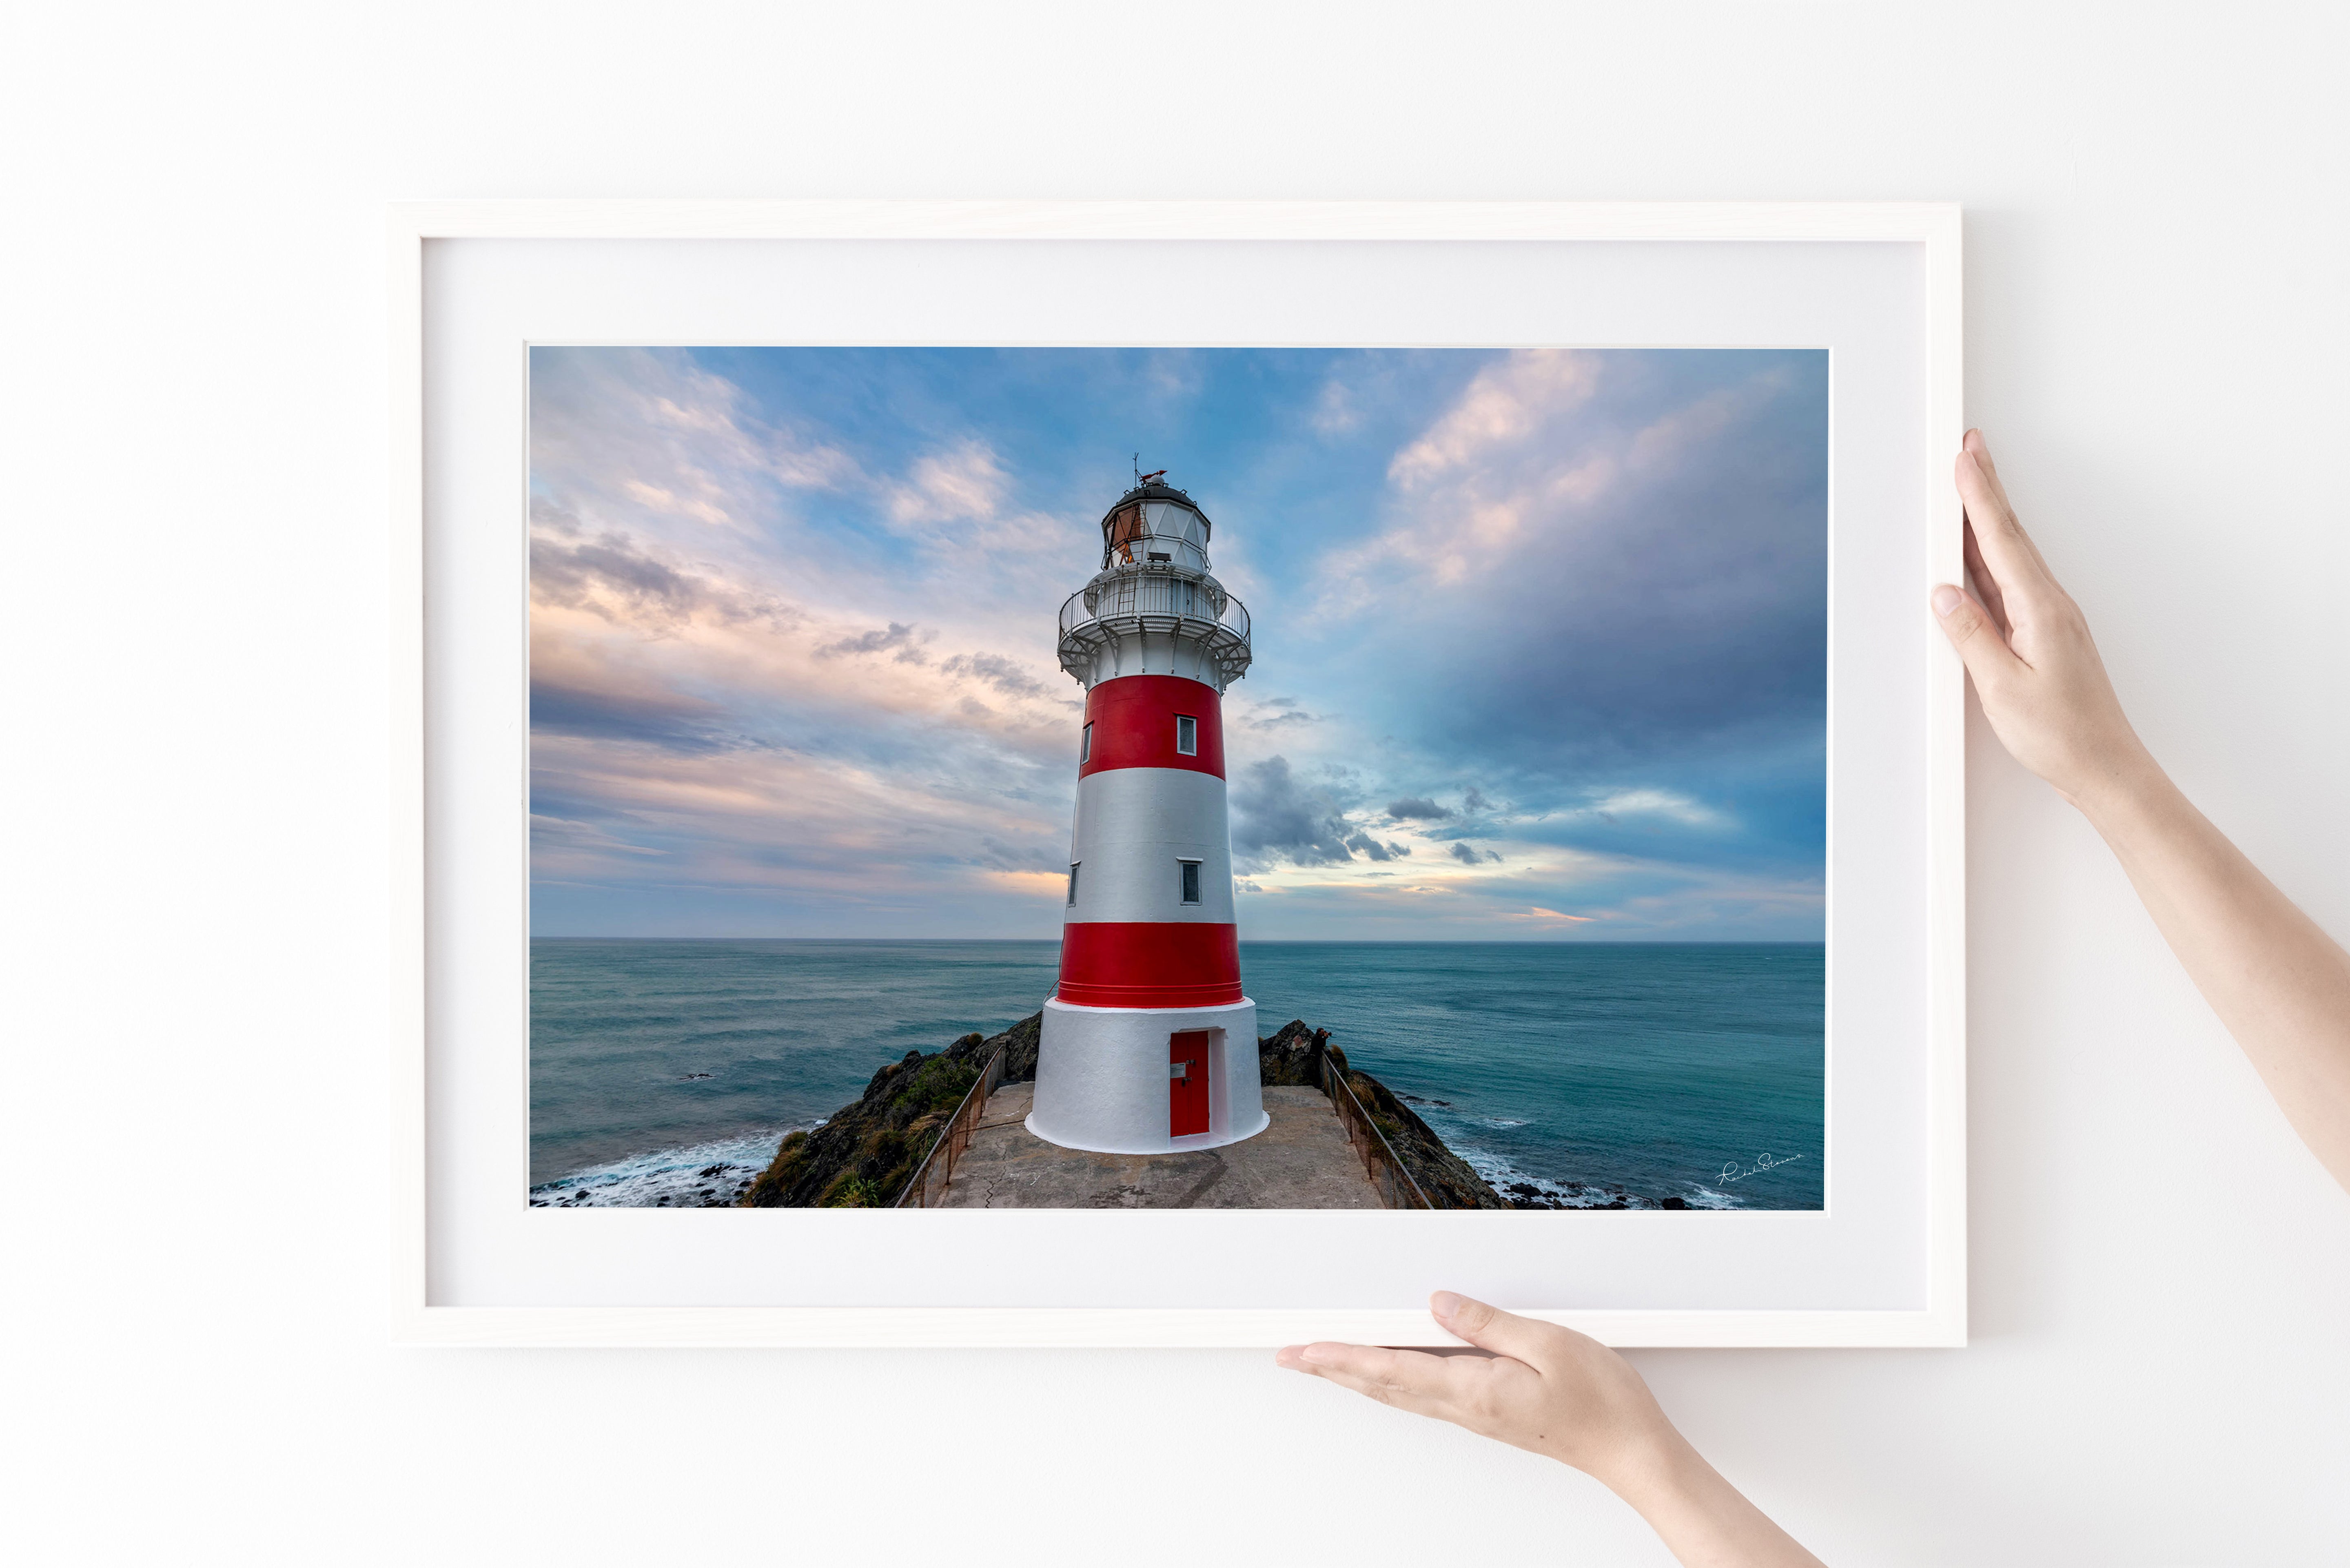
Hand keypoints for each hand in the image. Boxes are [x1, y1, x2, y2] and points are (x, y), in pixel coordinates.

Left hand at [1279, 1291, 1676, 1487]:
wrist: (1631, 1452)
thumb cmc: (1602, 1401)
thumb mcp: (1549, 1343)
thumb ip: (1489, 1323)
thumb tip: (1440, 1304)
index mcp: (1473, 1388)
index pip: (1390, 1369)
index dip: (1341, 1357)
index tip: (1304, 1350)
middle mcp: (1466, 1407)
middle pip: (1383, 1385)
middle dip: (1332, 1369)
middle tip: (1293, 1357)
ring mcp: (1477, 1415)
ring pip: (1400, 1394)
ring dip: (1356, 1377)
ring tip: (1324, 1362)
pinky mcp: (1490, 1415)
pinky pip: (1425, 1397)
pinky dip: (1391, 1383)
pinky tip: (1387, 1376)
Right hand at [1932, 430, 2154, 811]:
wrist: (2104, 766)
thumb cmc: (2060, 734)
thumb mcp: (2003, 687)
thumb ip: (1971, 635)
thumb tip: (1944, 593)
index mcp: (2041, 610)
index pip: (2001, 542)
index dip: (1979, 497)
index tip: (1965, 458)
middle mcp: (2049, 604)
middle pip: (2009, 535)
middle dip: (1986, 489)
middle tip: (1969, 447)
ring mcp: (2047, 617)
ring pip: (2008, 556)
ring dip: (1985, 518)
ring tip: (1967, 485)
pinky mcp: (2042, 633)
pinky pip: (2008, 584)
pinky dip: (1988, 558)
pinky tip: (1972, 553)